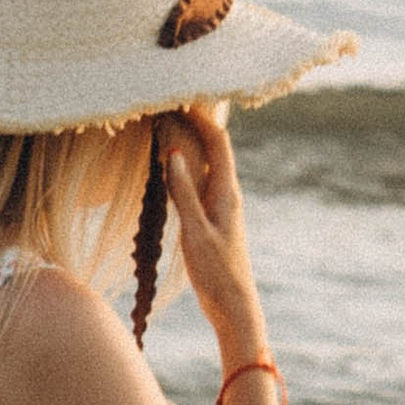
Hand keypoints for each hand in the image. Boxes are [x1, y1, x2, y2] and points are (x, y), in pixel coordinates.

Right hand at [157, 107, 262, 341]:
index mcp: (227, 193)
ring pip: (207, 164)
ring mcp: (220, 207)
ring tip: (171, 125)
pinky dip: (186, 167)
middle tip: (173, 104)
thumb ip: (184, 193)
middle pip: (215, 148)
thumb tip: (173, 154)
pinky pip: (200, 182)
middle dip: (196, 123)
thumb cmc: (216, 272)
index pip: (218, 143)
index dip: (202, 118)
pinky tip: (173, 167)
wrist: (233, 305)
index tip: (181, 99)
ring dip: (191, 143)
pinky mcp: (212, 220)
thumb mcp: (195, 232)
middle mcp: (227, 194)